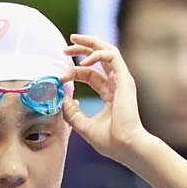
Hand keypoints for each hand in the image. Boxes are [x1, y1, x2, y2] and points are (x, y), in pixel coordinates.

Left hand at [60, 34, 151, 163]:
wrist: (126, 147)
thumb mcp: (83, 125)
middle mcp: (117, 84)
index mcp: (110, 94)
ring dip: (90, 43)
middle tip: (66, 46)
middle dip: (83, 48)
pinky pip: (112, 56)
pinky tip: (82, 61)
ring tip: (72, 41)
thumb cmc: (111, 141)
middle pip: (100, 58)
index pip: (91, 75)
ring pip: (108, 51)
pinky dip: (97, 54)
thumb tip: (63, 99)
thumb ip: (72, 113)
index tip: (60, 77)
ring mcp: (122, 81)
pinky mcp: (125, 79)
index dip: (75, 72)